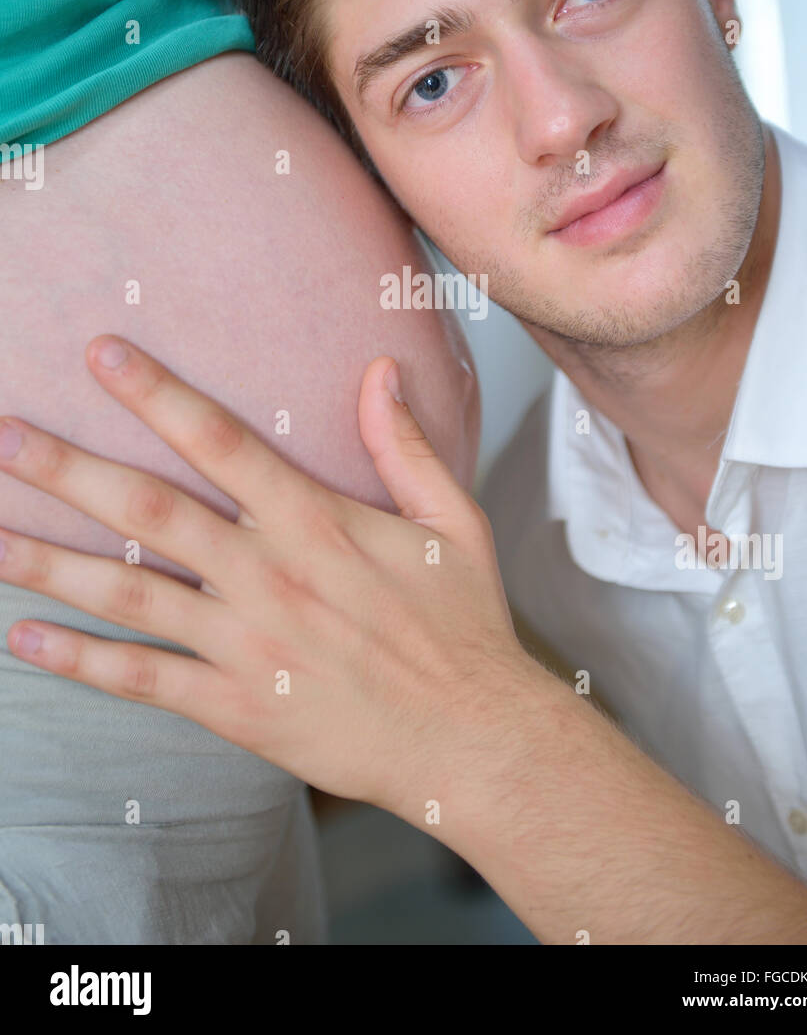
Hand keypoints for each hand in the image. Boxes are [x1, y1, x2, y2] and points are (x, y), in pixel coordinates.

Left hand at [0, 337, 530, 818]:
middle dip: (67, 469)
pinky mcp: (236, 707)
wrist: (472, 739)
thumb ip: (406, 445)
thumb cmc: (464, 628)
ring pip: (128, 594)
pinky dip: (80, 661)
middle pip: (149, 509)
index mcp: (316, 521)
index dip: (156, 393)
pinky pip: (142, 680)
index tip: (100, 355)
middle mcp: (268, 575)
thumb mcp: (455, 521)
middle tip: (2, 435)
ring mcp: (245, 644)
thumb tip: (379, 371)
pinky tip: (25, 638)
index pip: (219, 440)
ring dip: (49, 561)